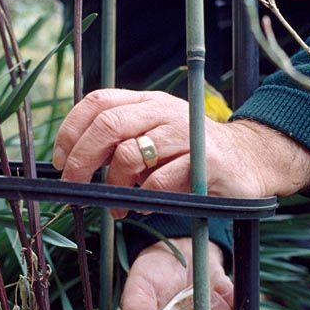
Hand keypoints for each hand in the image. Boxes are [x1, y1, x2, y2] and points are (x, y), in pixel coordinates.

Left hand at [53, 89, 309, 208]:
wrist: (250, 159)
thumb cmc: (191, 154)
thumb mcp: (155, 138)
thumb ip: (121, 142)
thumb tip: (72, 165)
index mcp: (147, 102)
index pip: (97, 102)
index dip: (70, 131)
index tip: (59, 161)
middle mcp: (164, 110)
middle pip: (108, 126)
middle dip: (82, 160)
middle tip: (74, 187)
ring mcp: (185, 133)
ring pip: (130, 155)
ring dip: (116, 187)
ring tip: (119, 207)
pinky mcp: (205, 160)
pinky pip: (160, 181)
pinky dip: (145, 198)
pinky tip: (147, 205)